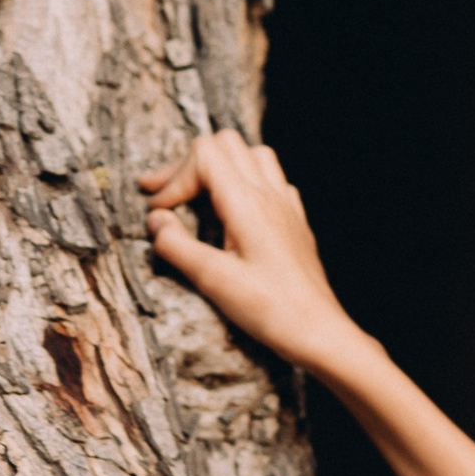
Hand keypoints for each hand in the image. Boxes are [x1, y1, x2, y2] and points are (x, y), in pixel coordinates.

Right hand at [138, 134, 360, 373]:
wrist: (318, 331)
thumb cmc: (270, 309)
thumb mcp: (212, 280)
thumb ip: (176, 245)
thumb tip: (156, 220)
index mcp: (247, 203)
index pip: (204, 155)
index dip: (173, 179)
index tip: (159, 213)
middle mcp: (270, 194)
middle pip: (225, 144)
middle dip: (189, 165)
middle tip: (163, 195)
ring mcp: (286, 205)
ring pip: (252, 155)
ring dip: (220, 167)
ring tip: (197, 195)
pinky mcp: (294, 221)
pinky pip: (272, 180)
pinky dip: (246, 183)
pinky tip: (234, 210)